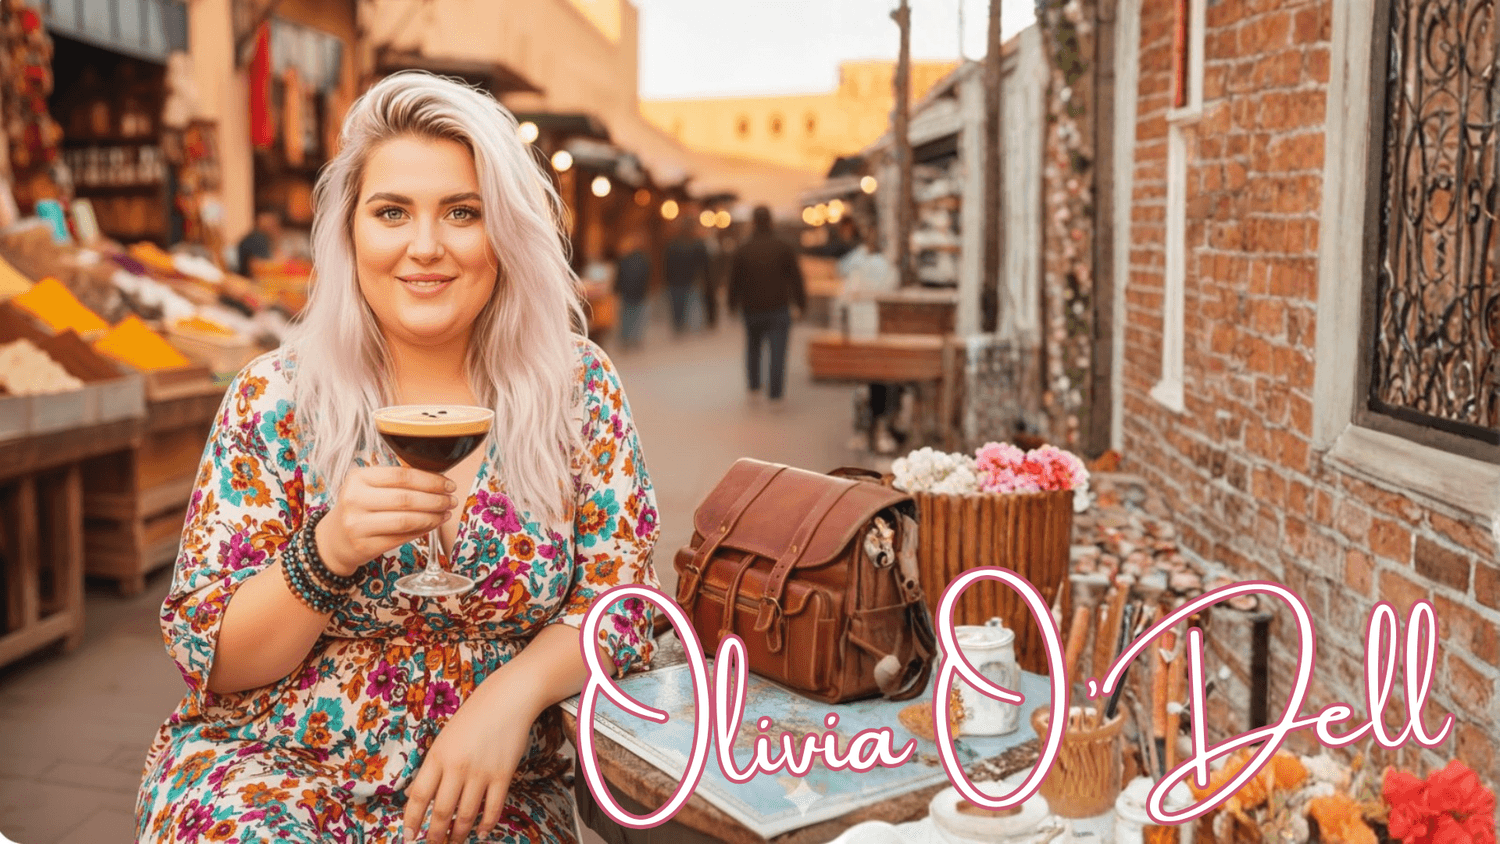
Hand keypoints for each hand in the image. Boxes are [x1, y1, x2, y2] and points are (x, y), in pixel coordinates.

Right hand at [315, 466, 456, 576]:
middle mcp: (354, 499)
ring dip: (432, 517)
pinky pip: (401, 537)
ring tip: (446, 513)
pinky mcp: (364, 545)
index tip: (448, 484)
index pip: (402, 475)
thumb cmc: (359, 507)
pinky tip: (433, 525)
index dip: (431, 480)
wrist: (334, 539)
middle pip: (406, 498)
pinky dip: (422, 531)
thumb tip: (439, 480)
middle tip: (452, 500)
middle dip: (436, 499)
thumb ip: (397, 480)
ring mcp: (357, 524)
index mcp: (358, 477)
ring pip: (406, 520)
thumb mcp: (368, 486)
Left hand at [402, 692, 534, 842]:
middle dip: (435, 835)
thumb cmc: (473, 717)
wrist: (508, 698)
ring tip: (455, 841)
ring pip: (466, 815)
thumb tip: (414, 795)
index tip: (409, 837)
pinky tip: (481, 832)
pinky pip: (493, 808)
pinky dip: (486, 824)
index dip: (412, 820)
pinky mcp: (503, 775)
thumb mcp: (444, 739)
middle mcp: (457, 767)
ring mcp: (481, 772)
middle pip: (441, 812)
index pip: (419, 796)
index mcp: (438, 756)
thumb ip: (431, 768)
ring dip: (459, 834)